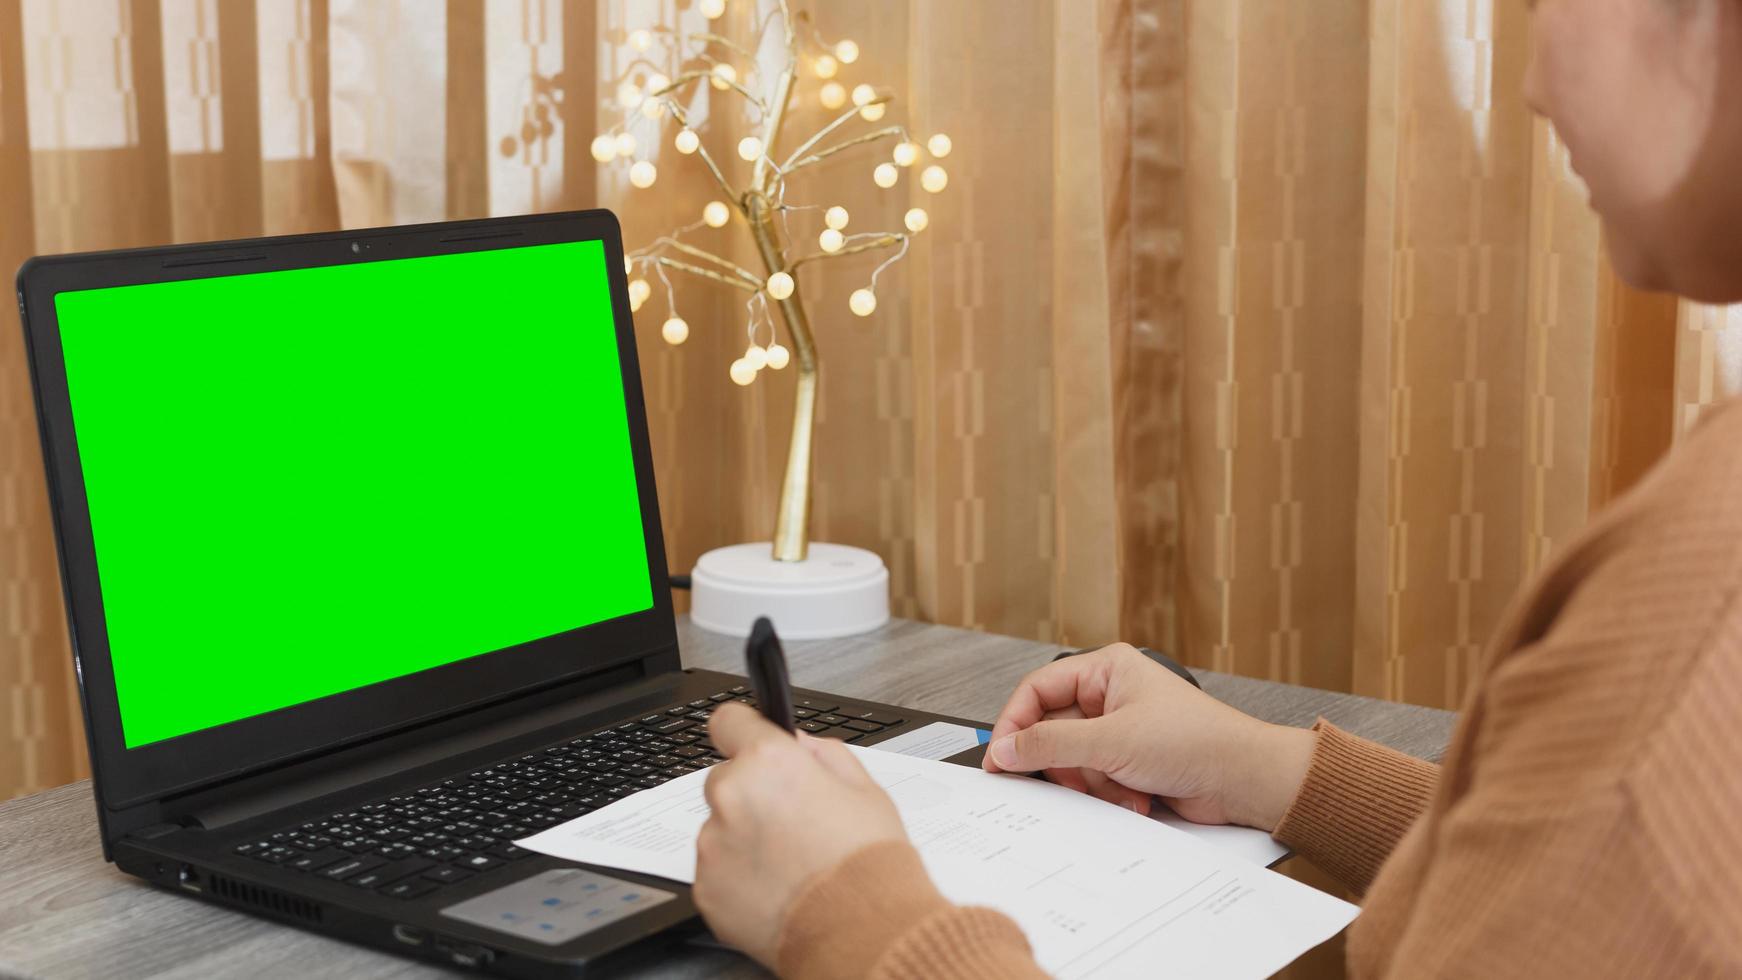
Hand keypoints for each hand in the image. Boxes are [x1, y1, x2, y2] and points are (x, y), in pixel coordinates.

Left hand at [694, 703, 912, 966]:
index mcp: (770, 762)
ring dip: (744, 838)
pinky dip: (739, 877)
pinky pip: (717, 870)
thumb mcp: (866, 791)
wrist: (862, 934)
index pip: (729, 721)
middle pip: (726, 780)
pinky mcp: (706, 889)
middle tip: (791, 822)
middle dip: (752, 795)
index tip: (749, 743)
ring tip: (790, 864)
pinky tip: (777, 887)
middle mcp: (732, 797)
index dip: (744, 732)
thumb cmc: (868, 865)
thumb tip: (801, 744)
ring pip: (720, 827)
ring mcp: (714, 846)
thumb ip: (826, 755)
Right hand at [982, 644, 1315, 830]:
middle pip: (1053, 731)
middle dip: (1067, 764)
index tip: (1000, 757)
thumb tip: (1005, 748)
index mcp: (1106, 670)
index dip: (1015, 723)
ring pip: (1073, 762)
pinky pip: (1095, 780)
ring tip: (1122, 789)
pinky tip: (1136, 797)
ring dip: (1094, 784)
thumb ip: (1050, 745)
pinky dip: (1110, 794)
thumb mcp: (1111, 741)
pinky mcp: (1130, 763)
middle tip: (1067, 782)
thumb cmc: (1198, 742)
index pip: (1038, 690)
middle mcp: (1110, 696)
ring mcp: (1120, 731)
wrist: (1245, 780)